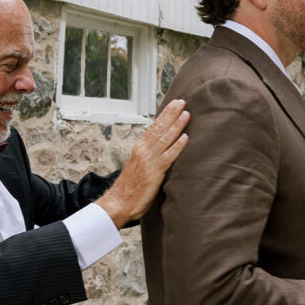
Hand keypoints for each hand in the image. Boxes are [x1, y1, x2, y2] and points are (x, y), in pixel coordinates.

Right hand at [96, 100, 189, 227]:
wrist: (118, 203)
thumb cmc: (129, 189)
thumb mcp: (138, 167)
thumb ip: (149, 158)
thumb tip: (160, 151)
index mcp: (139, 149)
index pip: (153, 128)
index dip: (164, 116)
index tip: (174, 105)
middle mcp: (143, 151)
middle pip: (159, 129)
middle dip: (171, 114)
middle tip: (181, 101)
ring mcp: (149, 161)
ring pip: (165, 139)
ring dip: (177, 125)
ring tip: (186, 114)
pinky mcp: (154, 173)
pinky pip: (168, 157)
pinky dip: (177, 146)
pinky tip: (185, 138)